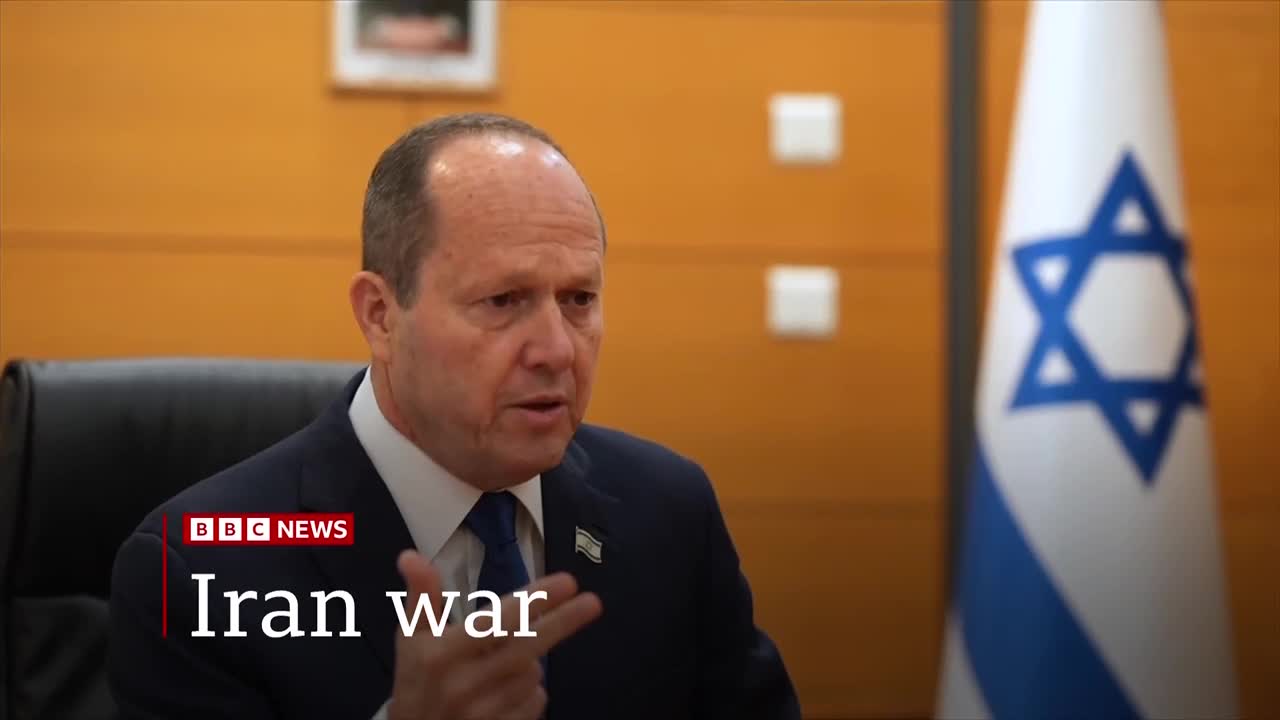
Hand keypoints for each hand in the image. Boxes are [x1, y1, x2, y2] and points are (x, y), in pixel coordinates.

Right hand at [386, 550, 601, 719]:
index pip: (498, 621)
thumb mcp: (411, 637)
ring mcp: (483, 713)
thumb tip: (411, 556)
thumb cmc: (416, 680)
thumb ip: (421, 595)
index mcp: (442, 654)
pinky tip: (511, 687)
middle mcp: (464, 684)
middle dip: (564, 622)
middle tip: (592, 602)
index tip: (566, 582)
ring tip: (509, 658)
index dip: (535, 600)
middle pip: (528, 647)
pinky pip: (534, 703)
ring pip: (533, 675)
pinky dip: (531, 691)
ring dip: (532, 660)